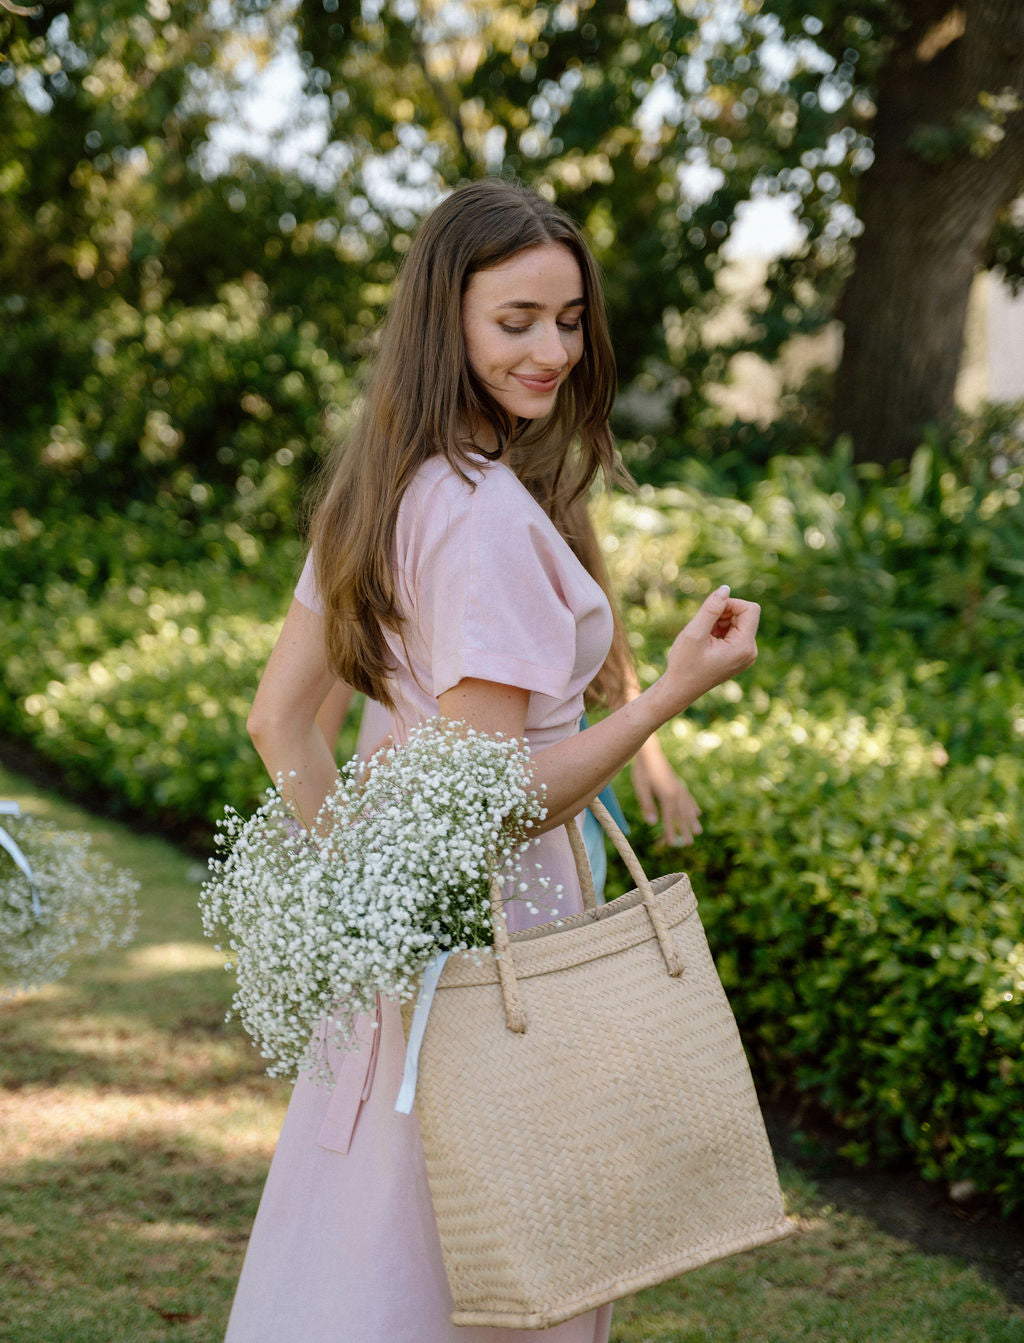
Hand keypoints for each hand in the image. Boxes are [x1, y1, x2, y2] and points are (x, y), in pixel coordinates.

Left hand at [631, 737, 701, 845]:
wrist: (650, 753)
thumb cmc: (642, 771)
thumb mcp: (641, 789)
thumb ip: (647, 805)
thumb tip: (651, 823)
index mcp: (667, 796)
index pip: (669, 818)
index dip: (670, 832)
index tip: (673, 845)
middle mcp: (677, 793)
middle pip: (682, 815)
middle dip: (685, 830)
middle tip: (689, 844)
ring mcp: (679, 787)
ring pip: (688, 808)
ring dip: (693, 820)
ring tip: (699, 831)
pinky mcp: (678, 783)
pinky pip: (689, 798)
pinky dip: (693, 807)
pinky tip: (697, 813)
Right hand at [661, 585, 759, 712]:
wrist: (680, 689)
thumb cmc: (684, 663)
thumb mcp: (695, 633)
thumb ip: (711, 609)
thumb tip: (725, 589)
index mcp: (744, 647)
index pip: (750, 609)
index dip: (731, 604)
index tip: (710, 611)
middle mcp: (750, 651)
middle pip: (745, 615)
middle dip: (724, 614)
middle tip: (703, 626)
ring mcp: (746, 655)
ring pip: (739, 622)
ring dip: (720, 621)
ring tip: (703, 636)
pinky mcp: (739, 656)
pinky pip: (735, 632)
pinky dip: (720, 630)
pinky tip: (706, 641)